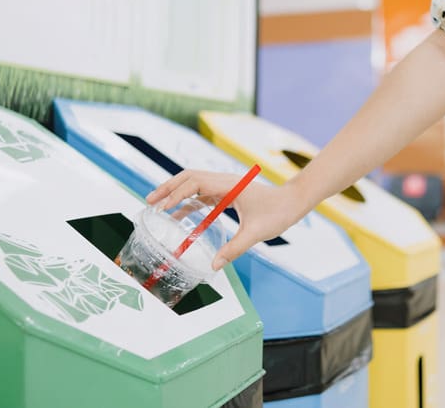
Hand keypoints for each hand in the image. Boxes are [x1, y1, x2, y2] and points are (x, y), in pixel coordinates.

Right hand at [146, 170, 302, 269]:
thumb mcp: (254, 233)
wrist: (293, 202)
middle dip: (168, 188)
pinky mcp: (227, 193)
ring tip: (158, 206)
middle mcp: (223, 181)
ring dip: (175, 193)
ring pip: (193, 184)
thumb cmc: (277, 213)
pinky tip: (178, 215)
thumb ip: (234, 249)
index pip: (194, 184)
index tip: (161, 207)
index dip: (176, 194)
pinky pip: (202, 194)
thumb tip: (213, 266)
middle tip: (150, 201)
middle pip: (188, 178)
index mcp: (228, 185)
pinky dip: (188, 201)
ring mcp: (224, 186)